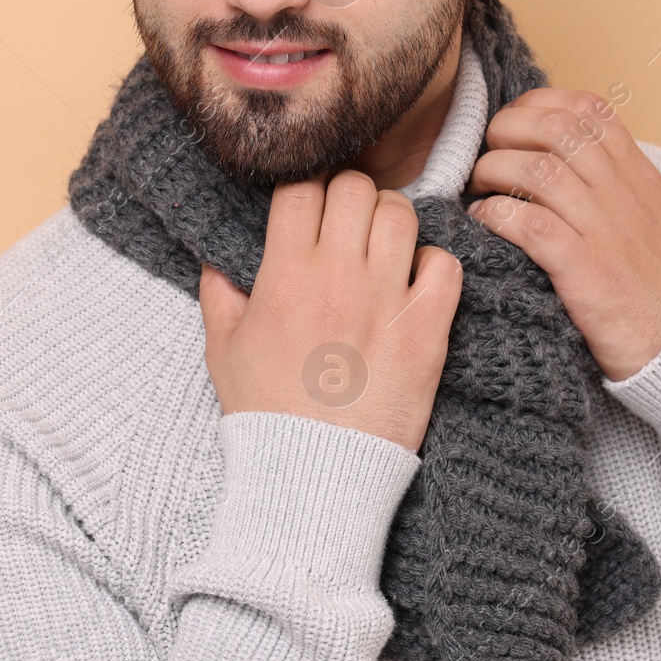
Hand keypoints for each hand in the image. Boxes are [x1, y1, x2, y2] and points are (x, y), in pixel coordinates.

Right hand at [199, 170, 463, 451]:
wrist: (314, 472)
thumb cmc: (266, 412)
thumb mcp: (223, 351)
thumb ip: (218, 296)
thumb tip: (216, 263)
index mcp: (285, 274)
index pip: (300, 188)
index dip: (303, 188)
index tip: (307, 206)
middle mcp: (337, 276)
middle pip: (355, 188)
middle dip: (350, 194)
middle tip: (348, 220)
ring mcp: (386, 299)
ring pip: (402, 214)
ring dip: (391, 220)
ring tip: (384, 243)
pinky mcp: (427, 329)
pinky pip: (445, 264)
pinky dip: (434, 264)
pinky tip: (416, 281)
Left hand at [465, 88, 660, 380]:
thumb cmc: (657, 281)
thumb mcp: (647, 212)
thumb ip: (610, 177)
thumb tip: (557, 148)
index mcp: (637, 173)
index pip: (587, 107)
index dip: (537, 105)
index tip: (511, 125)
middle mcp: (621, 192)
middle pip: (555, 127)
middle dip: (506, 131)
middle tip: (486, 154)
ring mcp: (603, 228)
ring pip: (536, 169)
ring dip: (493, 171)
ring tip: (480, 189)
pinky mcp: (583, 268)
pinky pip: (527, 223)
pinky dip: (495, 215)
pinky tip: (484, 221)